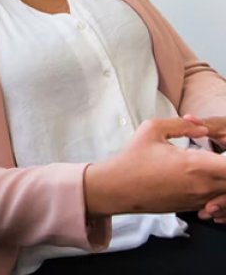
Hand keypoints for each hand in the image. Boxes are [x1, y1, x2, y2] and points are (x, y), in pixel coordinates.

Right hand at [85, 117, 225, 216]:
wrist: (117, 189)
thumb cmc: (132, 159)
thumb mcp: (151, 129)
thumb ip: (181, 124)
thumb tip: (201, 128)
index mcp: (196, 164)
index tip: (222, 147)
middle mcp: (203, 185)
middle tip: (216, 155)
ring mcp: (199, 199)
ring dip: (222, 178)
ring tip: (211, 166)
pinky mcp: (193, 208)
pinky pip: (217, 201)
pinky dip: (217, 191)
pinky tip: (202, 178)